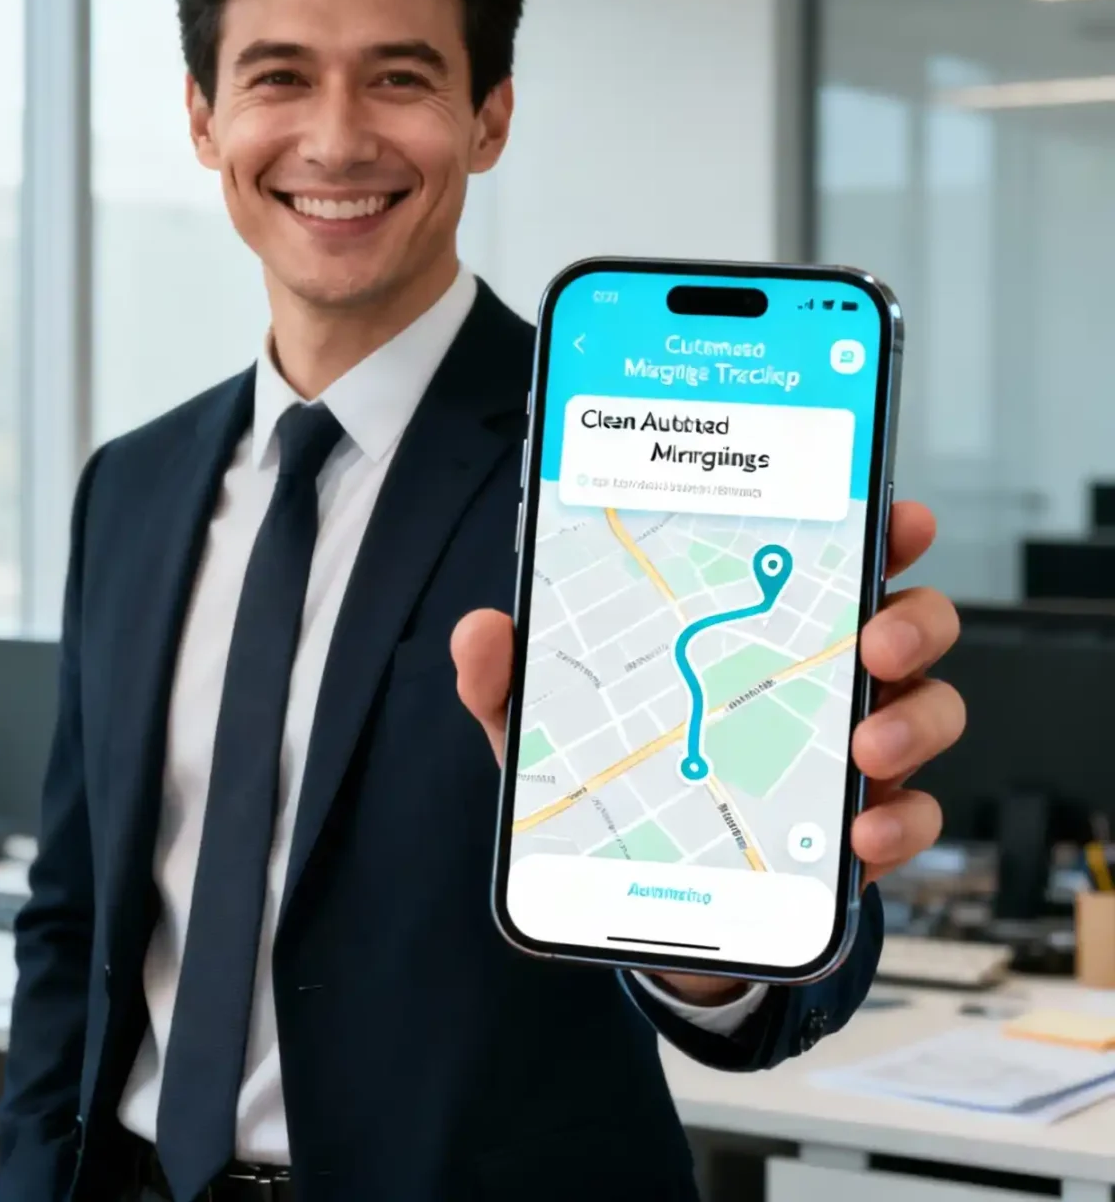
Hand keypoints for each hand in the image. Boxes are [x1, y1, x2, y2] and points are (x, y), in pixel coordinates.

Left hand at [452, 501, 963, 888]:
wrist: (632, 893)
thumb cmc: (604, 774)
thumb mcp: (542, 723)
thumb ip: (505, 675)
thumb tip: (482, 630)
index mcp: (758, 628)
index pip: (833, 560)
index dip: (879, 529)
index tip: (896, 516)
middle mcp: (820, 679)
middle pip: (907, 624)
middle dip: (909, 620)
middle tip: (874, 639)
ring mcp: (851, 753)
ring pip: (927, 712)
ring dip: (910, 721)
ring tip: (863, 745)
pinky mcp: (859, 829)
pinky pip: (909, 817)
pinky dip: (898, 822)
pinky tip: (859, 831)